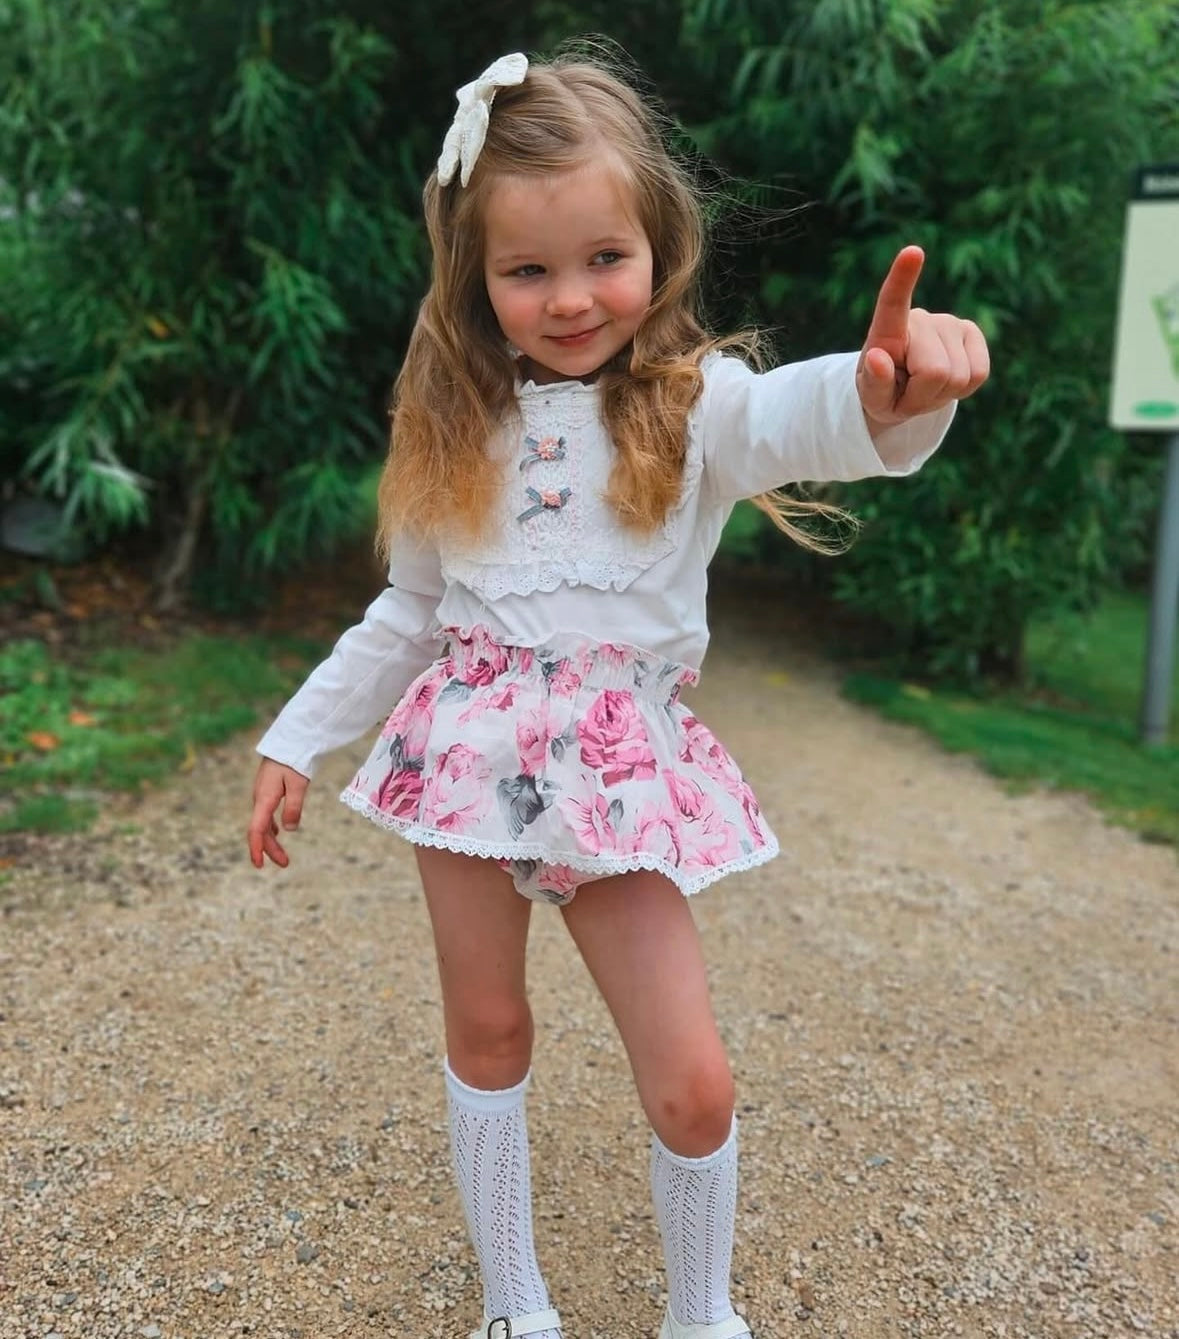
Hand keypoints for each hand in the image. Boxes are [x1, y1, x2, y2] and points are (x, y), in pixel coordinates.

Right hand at [247, 758, 309, 868]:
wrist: (288, 741)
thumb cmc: (293, 761)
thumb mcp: (298, 784)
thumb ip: (293, 807)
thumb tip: (289, 830)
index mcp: (264, 799)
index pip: (256, 829)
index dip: (257, 848)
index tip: (259, 865)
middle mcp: (259, 799)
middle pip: (261, 830)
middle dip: (270, 849)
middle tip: (285, 863)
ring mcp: (262, 795)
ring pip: (263, 823)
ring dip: (271, 841)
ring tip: (283, 856)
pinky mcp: (267, 791)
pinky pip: (265, 815)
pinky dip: (271, 828)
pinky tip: (277, 833)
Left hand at [856, 245, 989, 430]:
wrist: (906, 391)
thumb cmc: (885, 392)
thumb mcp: (872, 399)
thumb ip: (874, 383)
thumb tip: (876, 357)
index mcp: (887, 331)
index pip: (893, 303)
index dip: (903, 279)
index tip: (912, 252)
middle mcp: (921, 319)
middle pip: (935, 372)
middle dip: (923, 394)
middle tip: (910, 392)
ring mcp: (950, 322)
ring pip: (958, 376)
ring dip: (941, 394)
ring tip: (925, 386)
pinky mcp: (972, 332)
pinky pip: (979, 373)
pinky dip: (963, 389)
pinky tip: (947, 381)